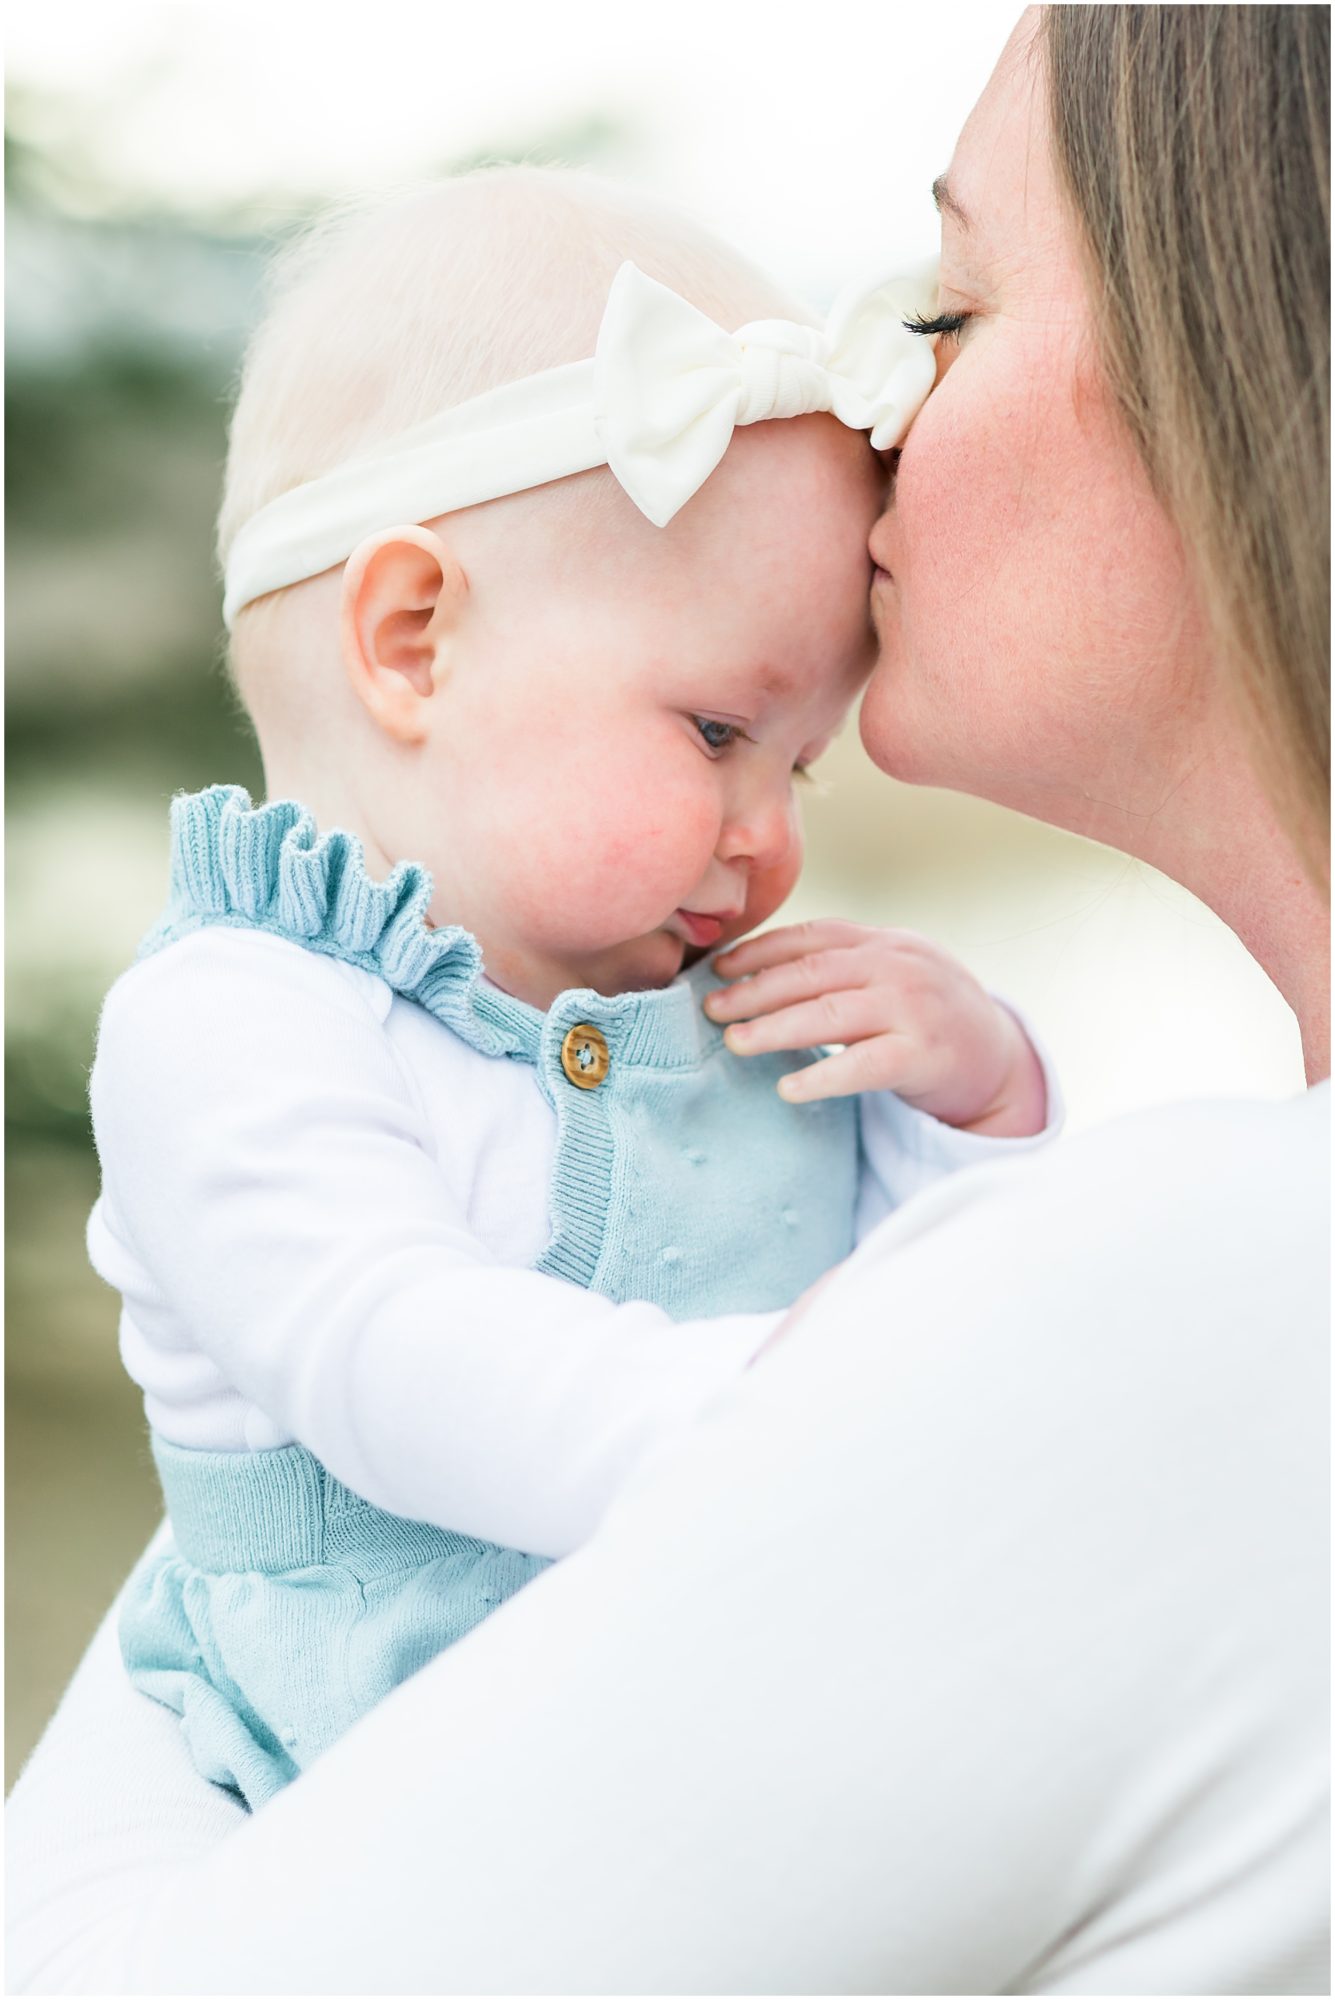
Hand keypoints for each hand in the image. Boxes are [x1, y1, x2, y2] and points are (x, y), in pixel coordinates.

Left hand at [705, 920, 1047, 1136]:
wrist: (999, 1058)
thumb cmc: (929, 1017)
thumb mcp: (893, 973)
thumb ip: (844, 965)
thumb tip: (759, 972)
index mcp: (885, 942)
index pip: (813, 937)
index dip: (761, 951)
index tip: (719, 968)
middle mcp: (899, 967)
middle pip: (812, 974)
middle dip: (755, 990)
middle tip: (712, 1009)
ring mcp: (914, 1009)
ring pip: (830, 1014)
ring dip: (775, 1029)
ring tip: (735, 1043)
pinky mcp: (924, 1056)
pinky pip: (863, 1066)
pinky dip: (822, 1077)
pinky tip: (787, 1088)